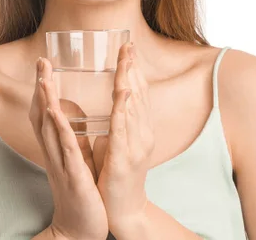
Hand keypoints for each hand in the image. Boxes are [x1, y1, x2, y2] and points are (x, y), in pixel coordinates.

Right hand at [29, 56, 108, 239]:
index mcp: (57, 146)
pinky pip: (65, 150)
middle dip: (42, 86)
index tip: (45, 65)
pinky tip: (56, 113)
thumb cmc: (80, 191)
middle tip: (41, 61)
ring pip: (50, 128)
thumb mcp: (75, 159)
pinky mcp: (72, 175)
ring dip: (46, 102)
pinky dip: (60, 129)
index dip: (44, 88)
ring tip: (44, 79)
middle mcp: (54, 152)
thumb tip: (74, 117)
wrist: (80, 228)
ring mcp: (61, 163)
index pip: (46, 112)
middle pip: (43, 114)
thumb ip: (72, 138)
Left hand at [92, 41, 154, 233]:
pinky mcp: (123, 158)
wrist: (124, 210)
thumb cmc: (118, 174)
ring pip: (132, 106)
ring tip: (124, 58)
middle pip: (138, 93)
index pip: (139, 92)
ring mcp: (135, 145)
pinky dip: (123, 108)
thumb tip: (114, 99)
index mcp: (140, 128)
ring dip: (127, 80)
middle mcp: (142, 133)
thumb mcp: (120, 141)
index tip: (128, 47)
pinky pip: (122, 129)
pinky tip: (123, 92)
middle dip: (132, 67)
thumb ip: (119, 120)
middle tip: (127, 44)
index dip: (134, 69)